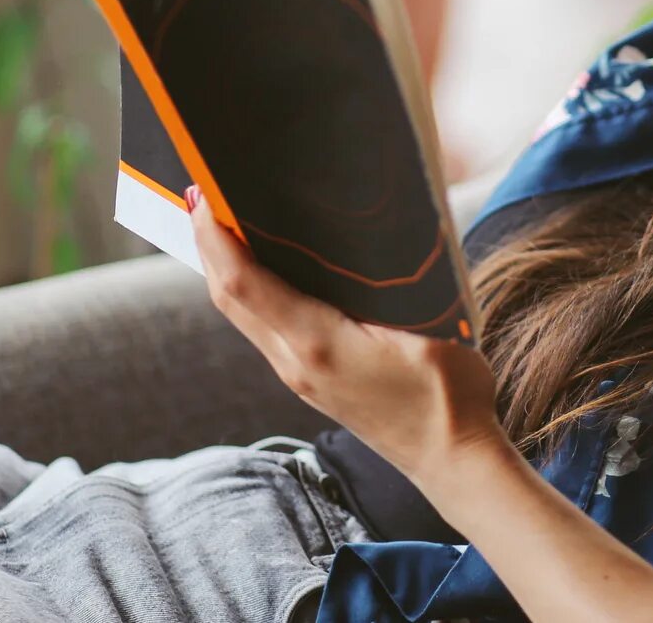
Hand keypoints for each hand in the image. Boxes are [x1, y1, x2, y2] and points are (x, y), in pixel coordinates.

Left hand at [187, 187, 508, 489]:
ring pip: (240, 314)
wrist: (450, 459)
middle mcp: (294, 363)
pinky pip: (261, 328)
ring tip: (223, 221)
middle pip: (228, 298)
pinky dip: (247, 290)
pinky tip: (261, 268)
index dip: (217, 236)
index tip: (205, 194)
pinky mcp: (307, 381)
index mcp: (318, 344)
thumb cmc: (448, 392)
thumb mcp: (426, 326)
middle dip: (209, 243)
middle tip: (202, 194)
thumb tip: (357, 234)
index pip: (244, 283)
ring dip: (223, 267)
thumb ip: (386, 285)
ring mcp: (297, 376)